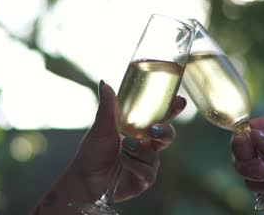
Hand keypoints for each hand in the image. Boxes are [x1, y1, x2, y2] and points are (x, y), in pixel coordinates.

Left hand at [73, 80, 185, 201]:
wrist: (84, 178)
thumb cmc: (93, 152)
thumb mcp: (101, 127)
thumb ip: (107, 107)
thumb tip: (104, 83)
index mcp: (141, 130)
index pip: (162, 117)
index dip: (173, 108)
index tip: (179, 100)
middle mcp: (148, 145)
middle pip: (168, 135)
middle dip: (166, 130)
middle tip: (154, 129)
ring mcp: (148, 163)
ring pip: (154, 153)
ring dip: (139, 149)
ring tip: (124, 146)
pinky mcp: (145, 180)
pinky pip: (148, 170)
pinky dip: (134, 164)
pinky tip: (123, 161)